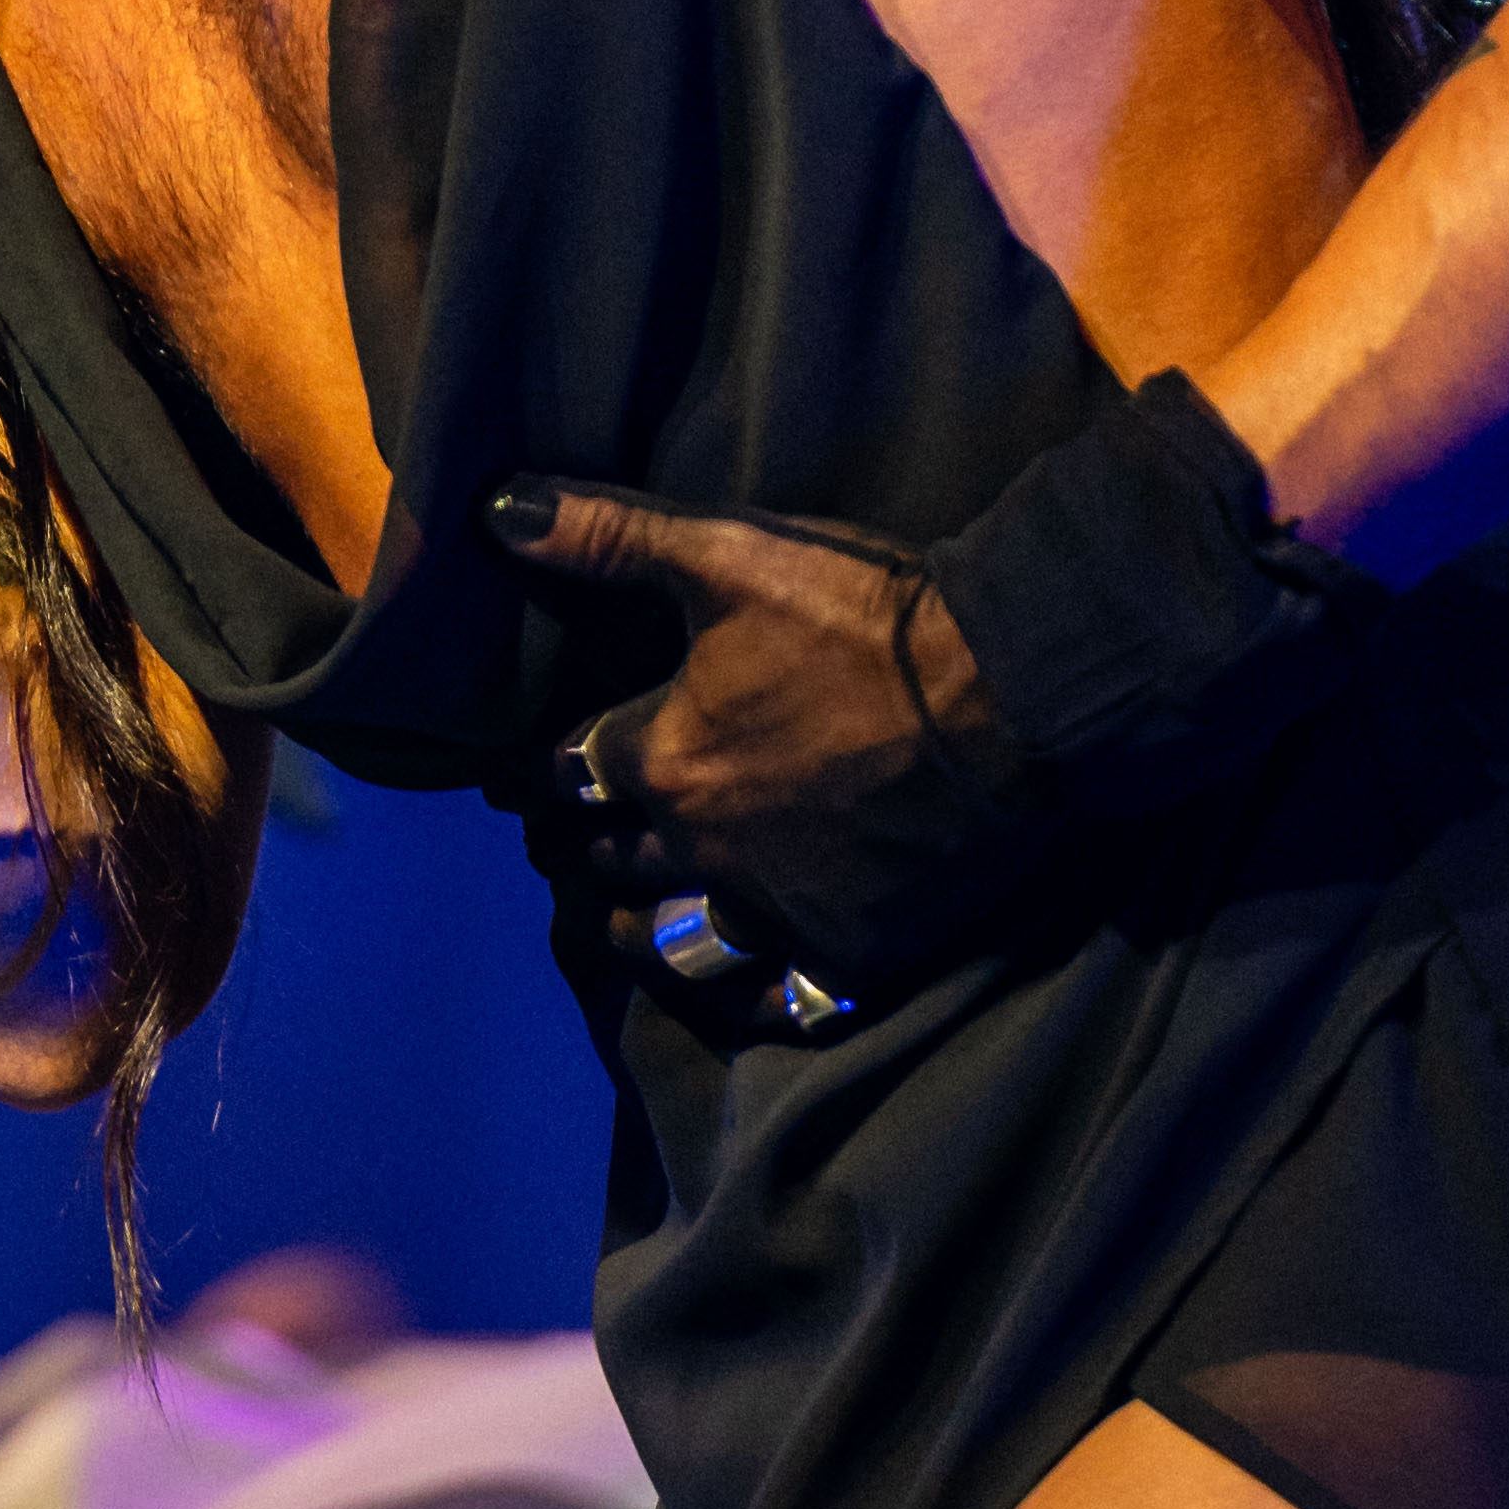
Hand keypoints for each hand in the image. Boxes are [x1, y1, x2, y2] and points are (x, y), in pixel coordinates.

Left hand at [490, 476, 1004, 1029]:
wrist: (1012, 693)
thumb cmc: (864, 618)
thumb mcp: (728, 553)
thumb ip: (607, 536)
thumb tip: (496, 508)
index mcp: (664, 756)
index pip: (569, 770)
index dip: (543, 770)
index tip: (528, 774)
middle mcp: (704, 847)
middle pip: (617, 857)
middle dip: (586, 846)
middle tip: (571, 844)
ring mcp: (779, 909)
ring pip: (676, 942)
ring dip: (637, 932)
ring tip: (616, 923)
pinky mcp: (853, 951)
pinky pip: (781, 1001)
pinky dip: (750, 999)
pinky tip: (737, 993)